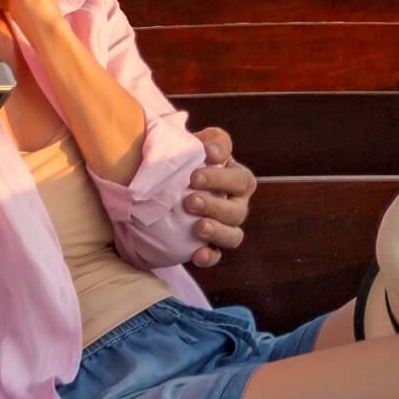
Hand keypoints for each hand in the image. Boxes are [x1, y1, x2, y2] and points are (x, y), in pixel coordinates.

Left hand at [181, 126, 252, 268]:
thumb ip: (199, 141)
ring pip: (234, 233)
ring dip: (218, 230)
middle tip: (190, 197)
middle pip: (238, 207)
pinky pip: (217, 256)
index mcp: (234, 178)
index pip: (238, 174)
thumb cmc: (180, 166)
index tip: (205, 156)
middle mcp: (236, 203)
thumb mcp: (188, 149)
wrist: (159, 193)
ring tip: (198, 226)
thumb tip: (204, 145)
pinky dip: (210, 256)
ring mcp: (226, 227)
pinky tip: (197, 255)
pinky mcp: (210, 247)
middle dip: (216, 202)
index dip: (224, 170)